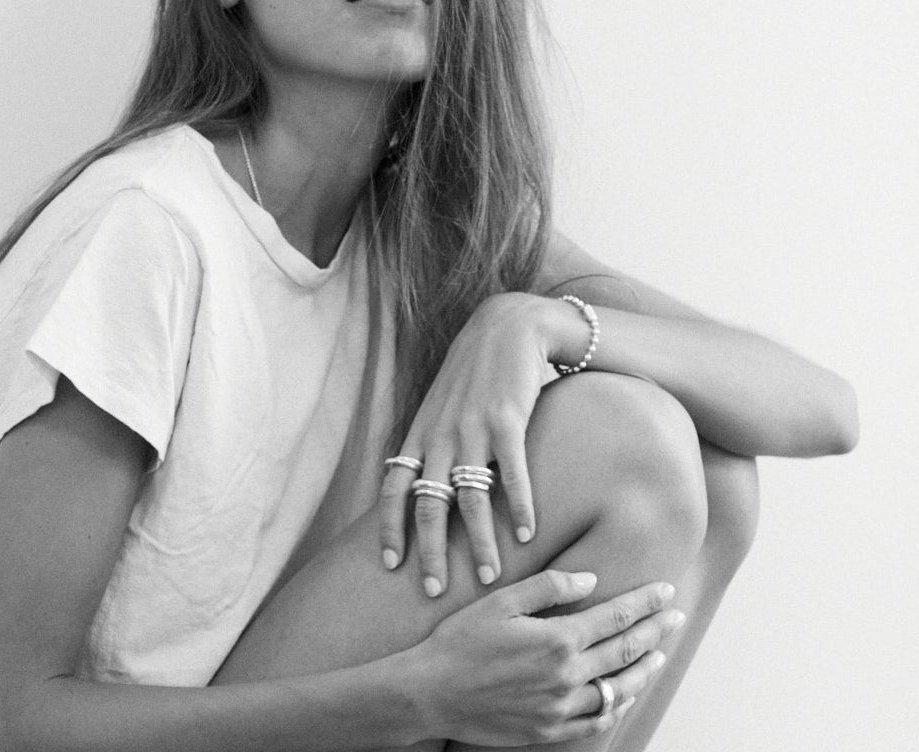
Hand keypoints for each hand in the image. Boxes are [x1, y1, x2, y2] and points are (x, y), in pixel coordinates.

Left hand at [380, 293, 567, 594]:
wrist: (507, 327)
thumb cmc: (474, 373)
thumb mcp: (440, 405)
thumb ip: (430, 443)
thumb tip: (421, 486)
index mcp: (420, 434)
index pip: (394, 488)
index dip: (390, 528)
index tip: (390, 565)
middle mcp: (440, 435)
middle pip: (428, 504)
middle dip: (431, 552)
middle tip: (435, 592)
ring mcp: (473, 429)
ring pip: (470, 499)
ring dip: (480, 543)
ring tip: (490, 578)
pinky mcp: (508, 421)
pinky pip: (512, 474)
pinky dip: (519, 508)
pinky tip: (528, 534)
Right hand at [406, 570, 680, 745]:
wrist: (431, 693)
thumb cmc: (460, 640)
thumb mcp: (501, 600)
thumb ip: (550, 586)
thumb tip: (592, 580)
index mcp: (557, 639)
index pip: (616, 616)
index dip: (644, 602)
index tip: (665, 590)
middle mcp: (566, 676)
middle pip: (625, 650)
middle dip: (655, 630)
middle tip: (675, 615)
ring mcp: (560, 709)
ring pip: (618, 689)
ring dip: (644, 669)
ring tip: (659, 653)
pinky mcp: (549, 732)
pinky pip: (596, 721)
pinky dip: (617, 705)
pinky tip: (624, 694)